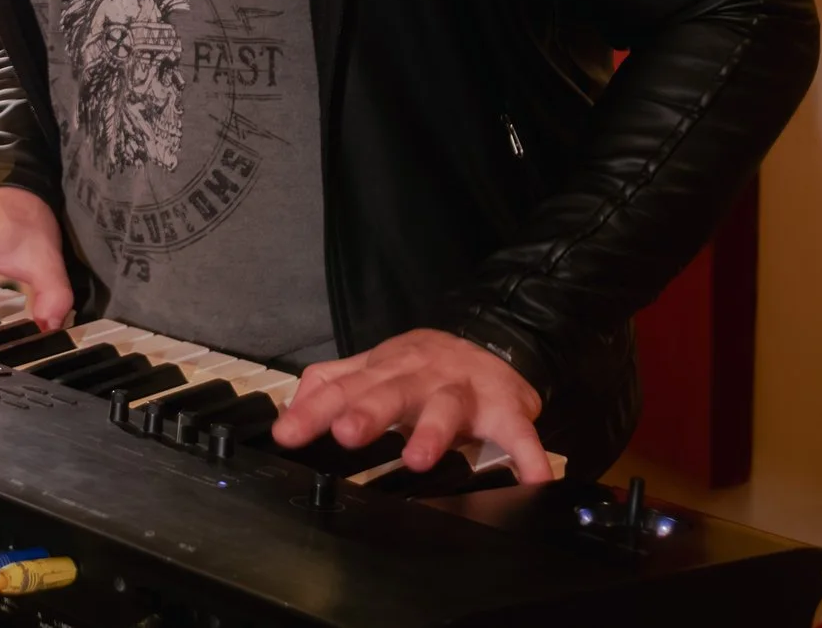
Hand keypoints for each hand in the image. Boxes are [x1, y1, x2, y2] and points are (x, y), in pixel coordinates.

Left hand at [270, 328, 553, 482]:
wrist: (493, 341)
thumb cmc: (423, 367)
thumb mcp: (374, 367)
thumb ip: (332, 383)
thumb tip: (291, 406)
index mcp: (385, 370)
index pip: (342, 388)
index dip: (314, 411)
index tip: (288, 435)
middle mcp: (421, 377)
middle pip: (391, 391)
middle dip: (369, 411)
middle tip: (347, 433)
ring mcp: (464, 391)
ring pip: (447, 407)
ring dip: (434, 431)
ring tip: (420, 459)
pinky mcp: (506, 407)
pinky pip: (518, 432)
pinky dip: (528, 455)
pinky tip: (533, 480)